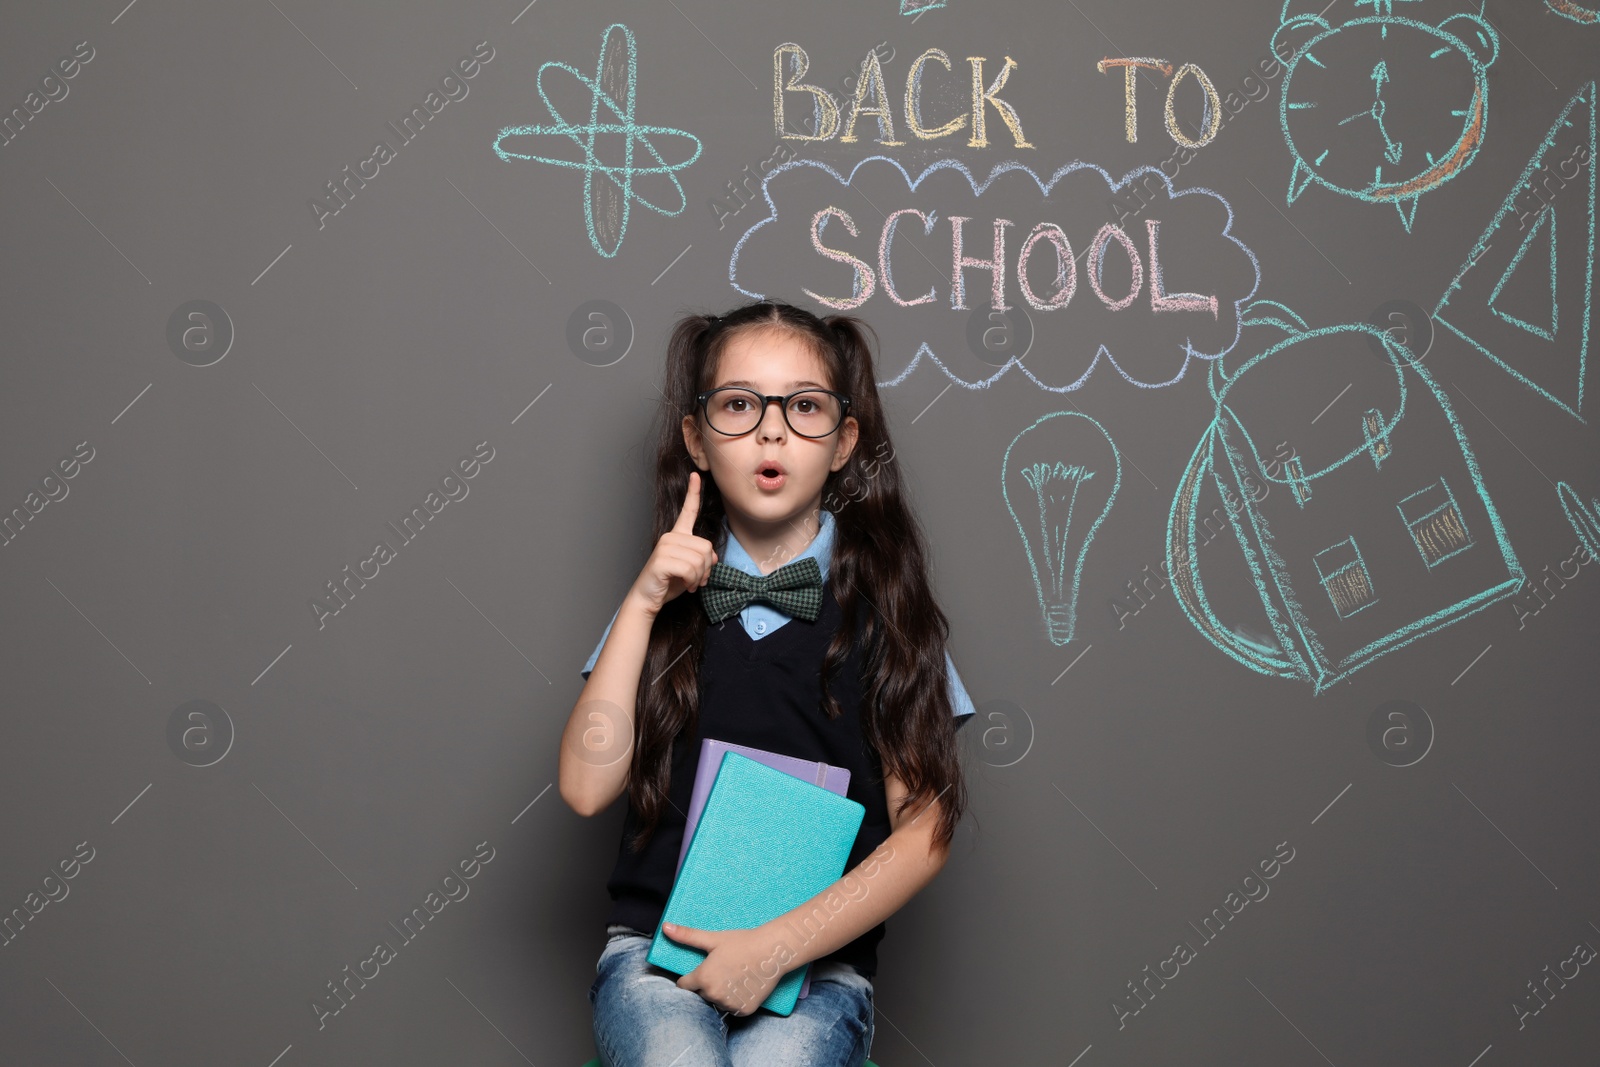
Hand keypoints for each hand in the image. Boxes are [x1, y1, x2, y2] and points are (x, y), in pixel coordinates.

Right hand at [629, 472, 718, 616]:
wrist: (649, 598)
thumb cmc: (669, 582)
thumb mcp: (692, 570)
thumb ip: (703, 559)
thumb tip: (714, 556)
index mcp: (678, 536)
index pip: (688, 511)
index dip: (693, 493)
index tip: (696, 475)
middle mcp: (671, 537)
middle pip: (706, 547)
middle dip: (707, 568)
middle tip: (697, 579)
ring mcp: (665, 546)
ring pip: (700, 559)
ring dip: (700, 577)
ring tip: (690, 583)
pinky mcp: (662, 559)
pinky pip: (690, 569)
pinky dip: (692, 581)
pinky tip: (685, 586)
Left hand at [664, 921, 794, 1015]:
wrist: (772, 951)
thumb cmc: (742, 942)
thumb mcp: (713, 938)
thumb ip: (687, 936)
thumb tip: (664, 927)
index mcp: (703, 978)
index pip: (684, 986)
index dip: (689, 979)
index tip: (699, 971)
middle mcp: (714, 995)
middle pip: (701, 994)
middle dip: (707, 985)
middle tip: (722, 969)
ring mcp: (729, 1004)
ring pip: (717, 1002)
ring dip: (721, 994)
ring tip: (734, 976)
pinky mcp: (743, 1010)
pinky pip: (732, 1009)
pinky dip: (735, 1000)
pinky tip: (743, 985)